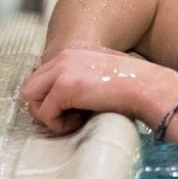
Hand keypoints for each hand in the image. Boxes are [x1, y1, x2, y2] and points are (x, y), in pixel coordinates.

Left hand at [21, 47, 177, 133]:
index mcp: (71, 53)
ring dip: (49, 116)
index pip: (39, 77)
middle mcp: (62, 58)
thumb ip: (79, 80)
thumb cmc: (132, 87)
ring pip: (30, 99)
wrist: (148, 87)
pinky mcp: (64, 87)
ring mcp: (62, 71)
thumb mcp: (100, 76)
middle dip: (43, 107)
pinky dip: (60, 125)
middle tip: (68, 117)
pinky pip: (46, 114)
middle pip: (29, 87)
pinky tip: (81, 121)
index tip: (70, 109)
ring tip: (74, 119)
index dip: (49, 98)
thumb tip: (64, 101)